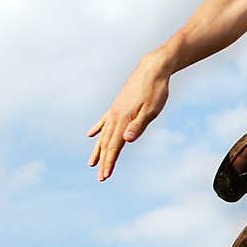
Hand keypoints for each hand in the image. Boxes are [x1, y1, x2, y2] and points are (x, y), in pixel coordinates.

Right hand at [87, 55, 170, 180]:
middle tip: (101, 178)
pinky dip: (97, 129)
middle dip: (103, 162)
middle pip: (106, 144)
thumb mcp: (151, 110)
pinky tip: (90, 135)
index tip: (104, 177)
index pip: (114, 147)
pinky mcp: (117, 105)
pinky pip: (103, 121)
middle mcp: (115, 117)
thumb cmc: (156, 90)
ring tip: (91, 163)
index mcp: (123, 120)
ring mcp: (114, 110)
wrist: (153, 68)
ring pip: (103, 134)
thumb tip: (126, 141)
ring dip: (97, 150)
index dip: (109, 163)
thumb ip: (138, 126)